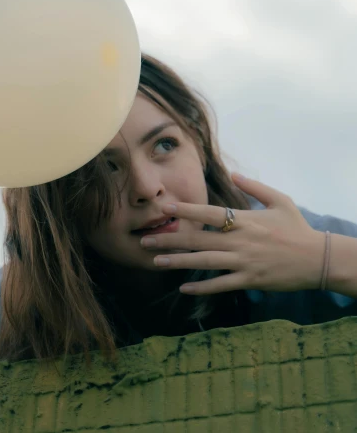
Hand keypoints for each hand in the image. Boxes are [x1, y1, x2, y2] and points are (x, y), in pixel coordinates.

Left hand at [140, 174, 325, 294]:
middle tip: (145, 240)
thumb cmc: (297, 227)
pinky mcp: (249, 280)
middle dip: (170, 239)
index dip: (187, 209)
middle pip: (198, 239)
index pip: (209, 213)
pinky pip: (220, 284)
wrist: (316, 259)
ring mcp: (243, 262)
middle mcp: (239, 241)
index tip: (166, 207)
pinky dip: (201, 286)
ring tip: (155, 261)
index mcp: (244, 220)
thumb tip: (233, 174)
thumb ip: (253, 187)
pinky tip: (183, 288)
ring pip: (203, 262)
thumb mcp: (279, 200)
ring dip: (177, 262)